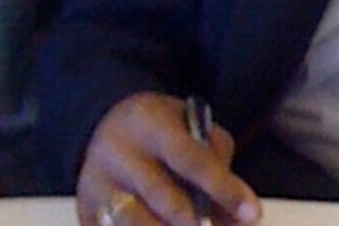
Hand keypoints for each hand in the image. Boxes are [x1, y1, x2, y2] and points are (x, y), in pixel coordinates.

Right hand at [77, 93, 257, 225]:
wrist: (101, 127)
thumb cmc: (161, 132)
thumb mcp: (191, 128)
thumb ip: (217, 166)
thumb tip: (244, 218)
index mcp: (151, 122)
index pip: (191, 158)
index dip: (223, 188)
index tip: (252, 214)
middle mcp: (119, 153)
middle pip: (162, 196)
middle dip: (192, 220)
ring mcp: (96, 186)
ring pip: (135, 222)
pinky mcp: (85, 214)